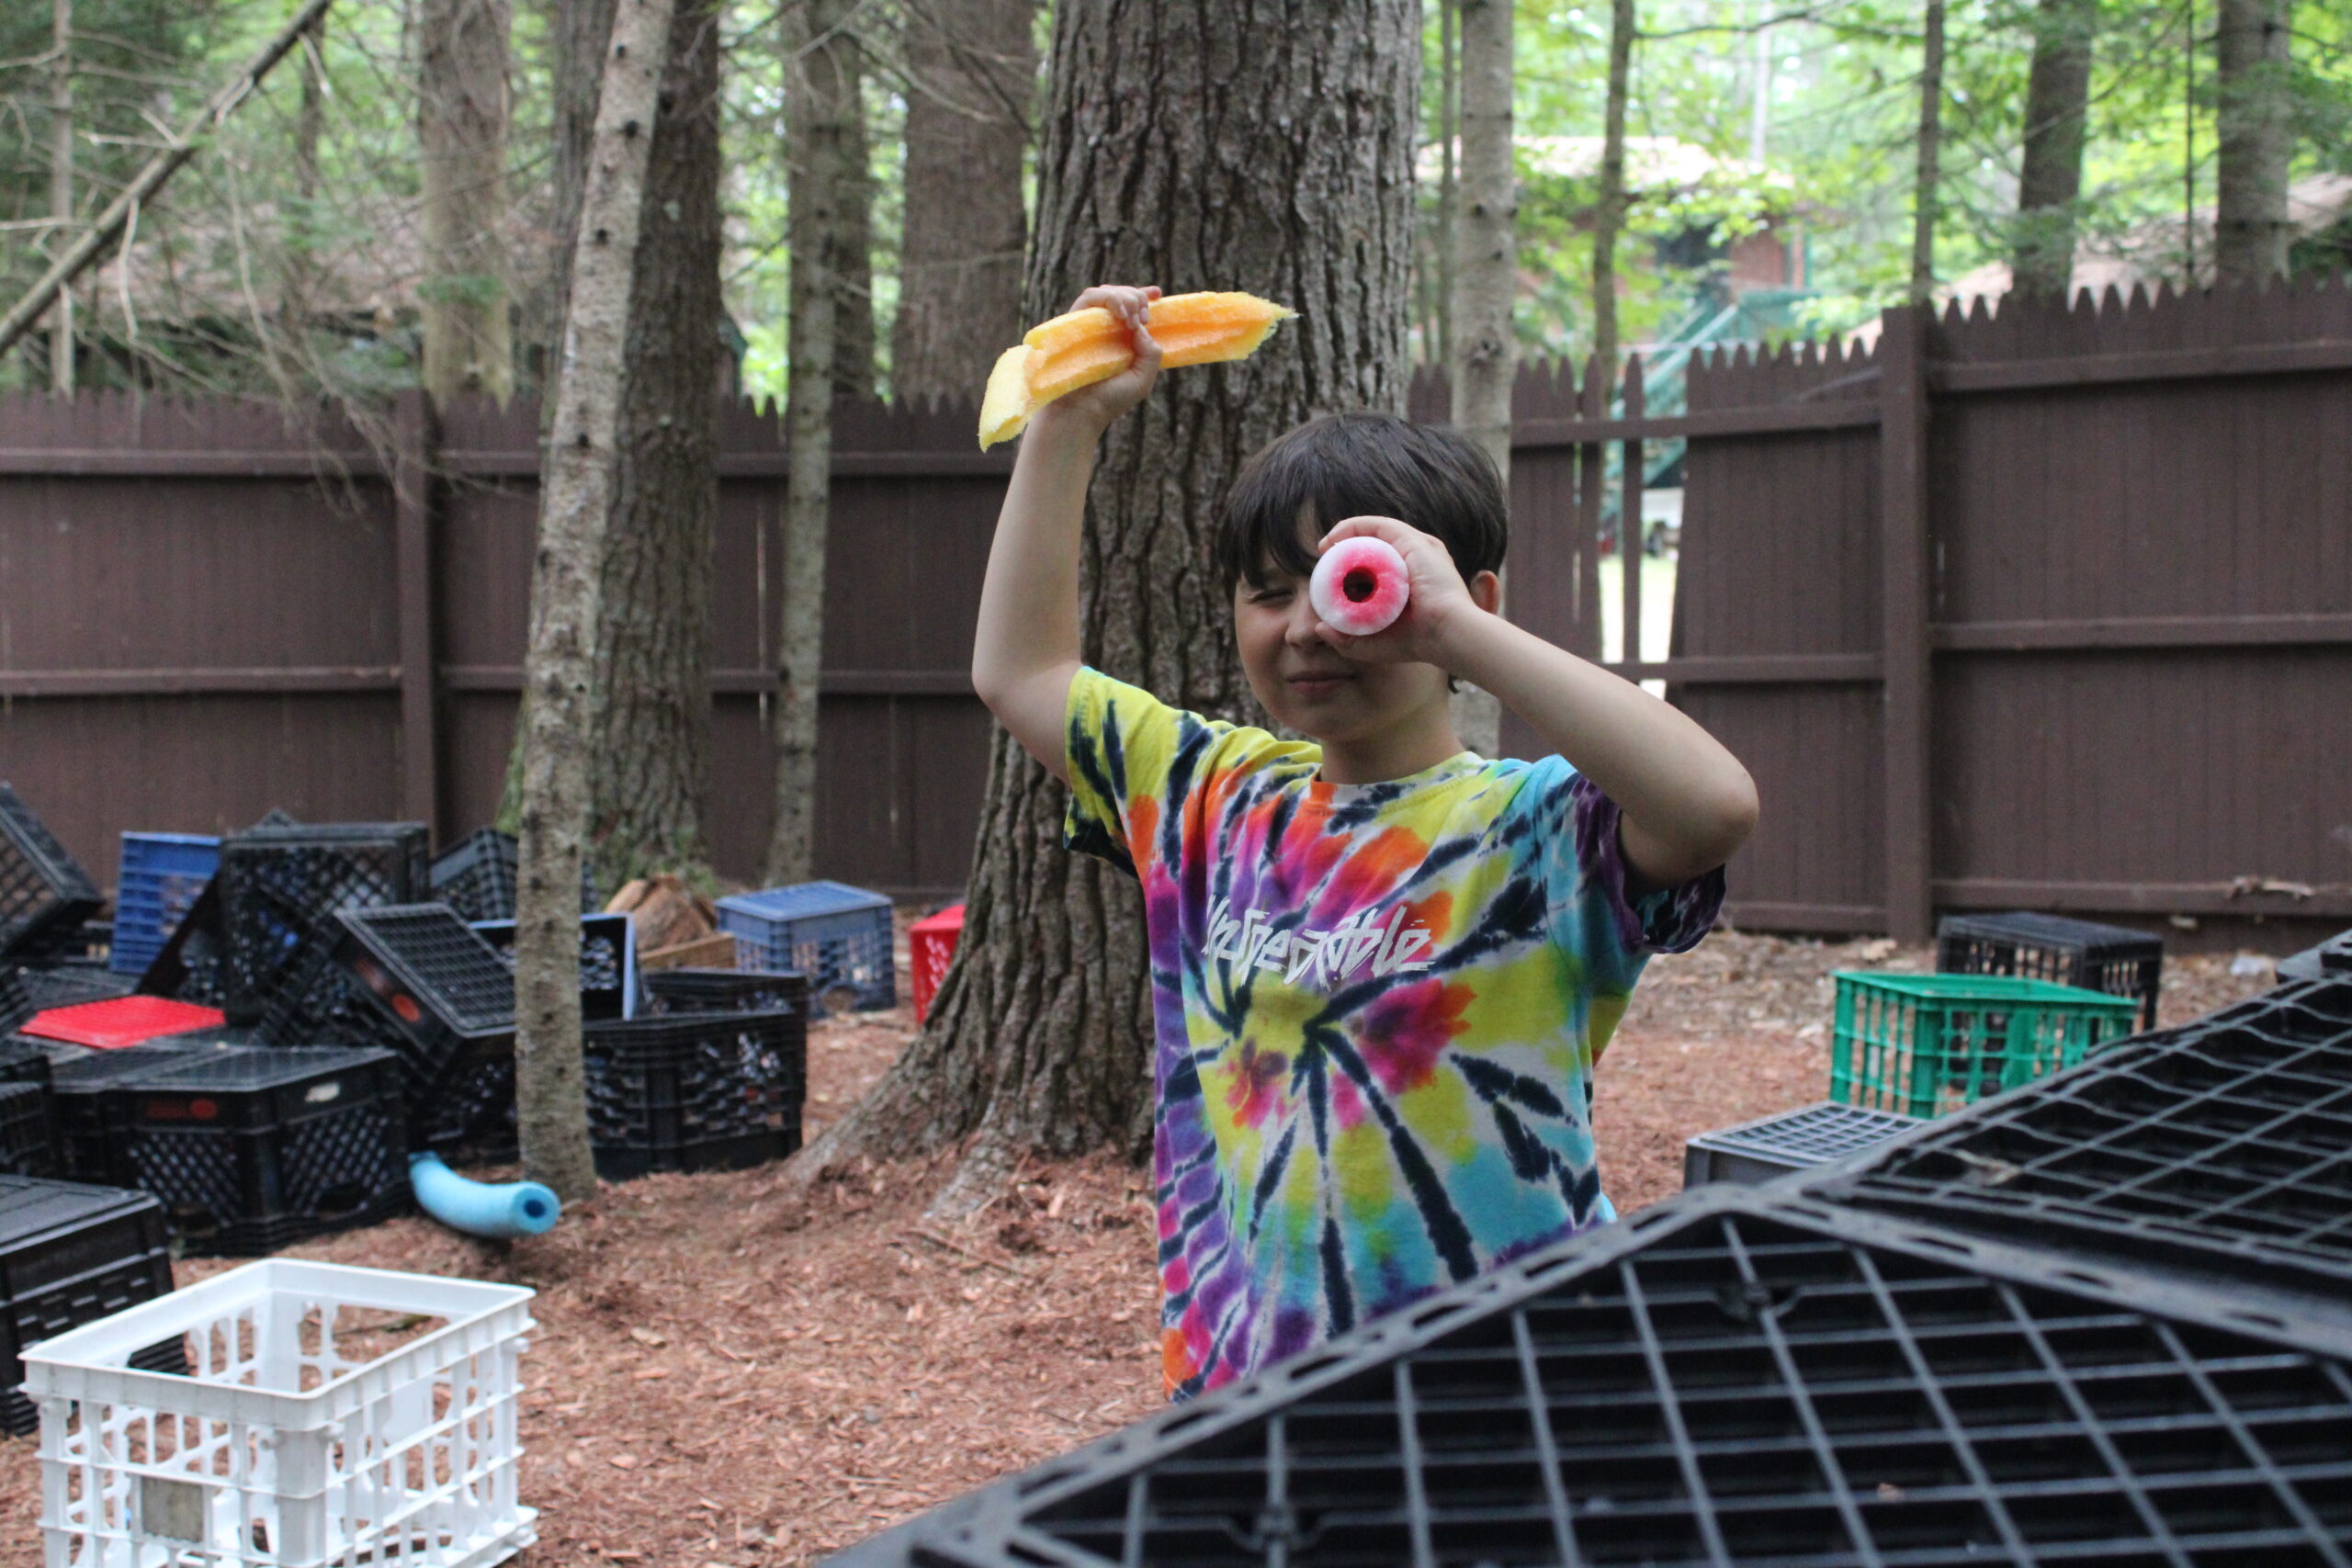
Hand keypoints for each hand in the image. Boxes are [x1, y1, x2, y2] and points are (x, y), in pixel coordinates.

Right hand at [1033, 285, 1163, 434]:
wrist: (1082, 410)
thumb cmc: (1111, 399)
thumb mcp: (1143, 377)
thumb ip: (1151, 352)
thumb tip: (1139, 326)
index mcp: (1121, 338)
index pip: (1132, 307)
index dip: (1144, 295)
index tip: (1157, 293)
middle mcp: (1104, 328)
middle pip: (1121, 294)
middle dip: (1137, 297)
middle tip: (1144, 319)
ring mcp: (1088, 324)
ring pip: (1106, 291)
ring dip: (1125, 297)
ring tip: (1132, 319)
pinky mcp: (1074, 322)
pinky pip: (1089, 297)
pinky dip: (1109, 299)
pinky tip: (1121, 315)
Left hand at [1309, 515, 1495, 665]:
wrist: (1445, 633)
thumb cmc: (1414, 643)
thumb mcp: (1370, 645)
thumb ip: (1345, 640)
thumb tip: (1321, 628)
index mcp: (1410, 579)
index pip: (1375, 564)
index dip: (1349, 567)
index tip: (1327, 579)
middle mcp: (1413, 559)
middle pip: (1373, 547)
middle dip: (1345, 552)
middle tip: (1323, 564)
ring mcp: (1414, 547)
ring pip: (1373, 533)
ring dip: (1345, 537)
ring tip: (1324, 550)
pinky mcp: (1412, 540)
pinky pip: (1376, 525)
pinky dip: (1352, 527)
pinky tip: (1333, 541)